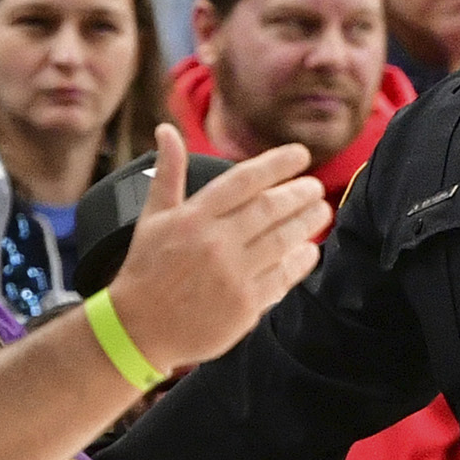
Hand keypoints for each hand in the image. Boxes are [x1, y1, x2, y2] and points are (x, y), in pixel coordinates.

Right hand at [96, 128, 326, 370]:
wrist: (138, 330)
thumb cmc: (146, 270)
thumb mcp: (152, 217)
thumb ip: (168, 172)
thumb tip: (167, 130)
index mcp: (193, 217)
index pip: (245, 180)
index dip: (277, 163)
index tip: (301, 155)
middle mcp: (215, 243)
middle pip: (270, 208)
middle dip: (300, 193)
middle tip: (315, 187)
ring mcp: (232, 275)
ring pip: (282, 240)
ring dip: (307, 223)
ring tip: (321, 211)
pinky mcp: (244, 306)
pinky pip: (282, 277)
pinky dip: (300, 261)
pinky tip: (309, 250)